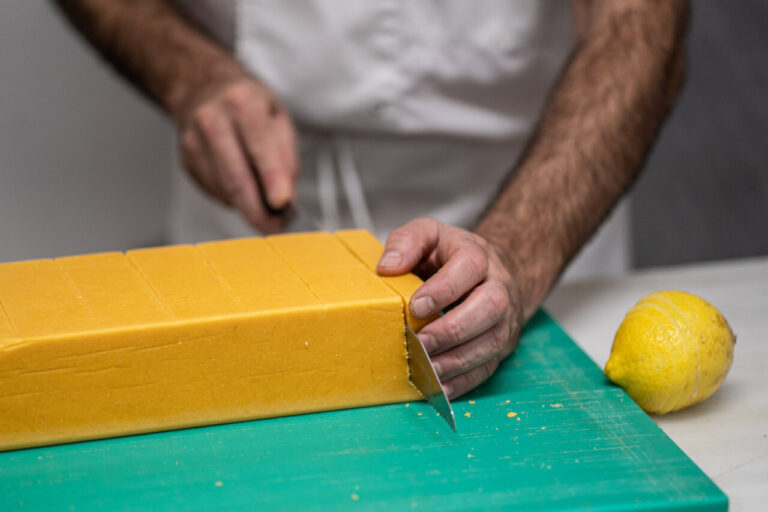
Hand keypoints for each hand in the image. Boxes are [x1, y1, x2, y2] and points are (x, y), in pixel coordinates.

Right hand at [176, 72, 297, 233]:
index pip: (259, 147)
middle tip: (275, 227)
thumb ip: (286, 156)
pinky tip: (243, 190)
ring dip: (248, 207)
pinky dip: (232, 198)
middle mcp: (213, 119)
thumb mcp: (278, 117)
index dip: (272, 179)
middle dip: (258, 210)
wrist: (203, 88)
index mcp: (243, 103)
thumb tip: (286, 196)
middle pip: (236, 177)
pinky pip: (213, 191)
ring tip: (267, 210)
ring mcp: (193, 140)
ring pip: (224, 189)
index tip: (283, 203)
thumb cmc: (247, 103)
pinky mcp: (186, 160)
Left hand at [377, 218, 523, 398]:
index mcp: (478, 256)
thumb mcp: (427, 234)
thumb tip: (387, 267)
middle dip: (453, 329)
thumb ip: (406, 242)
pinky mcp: (501, 346)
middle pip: (489, 307)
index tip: (415, 306)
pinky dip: (463, 382)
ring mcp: (504, 319)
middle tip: (420, 343)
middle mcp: (498, 287)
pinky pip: (487, 367)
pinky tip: (438, 387)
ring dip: (457, 360)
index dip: (444, 289)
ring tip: (425, 369)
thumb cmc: (451, 255)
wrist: (490, 273)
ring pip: (492, 342)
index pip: (469, 267)